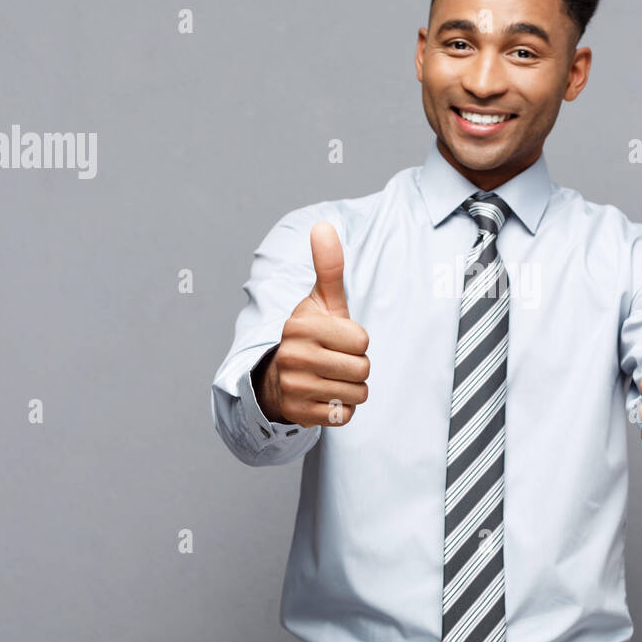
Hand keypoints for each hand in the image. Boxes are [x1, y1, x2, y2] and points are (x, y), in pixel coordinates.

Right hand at [257, 221, 369, 427]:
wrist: (278, 378)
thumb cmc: (311, 335)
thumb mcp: (320, 301)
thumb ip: (328, 266)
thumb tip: (324, 226)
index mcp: (302, 327)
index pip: (362, 340)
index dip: (357, 342)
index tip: (338, 340)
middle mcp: (294, 357)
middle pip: (363, 369)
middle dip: (357, 367)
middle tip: (336, 362)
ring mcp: (294, 387)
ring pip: (358, 393)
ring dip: (351, 388)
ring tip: (330, 378)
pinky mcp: (299, 414)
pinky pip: (345, 415)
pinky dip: (341, 409)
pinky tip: (324, 397)